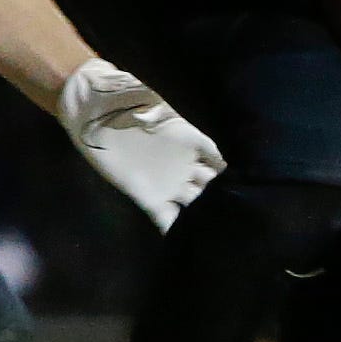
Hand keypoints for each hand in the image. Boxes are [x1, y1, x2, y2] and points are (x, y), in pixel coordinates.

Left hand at [58, 58, 222, 231]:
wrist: (93, 113)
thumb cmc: (126, 101)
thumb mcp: (156, 103)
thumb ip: (179, 121)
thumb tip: (204, 134)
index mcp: (190, 140)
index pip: (218, 159)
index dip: (231, 170)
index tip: (247, 182)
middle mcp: (184, 164)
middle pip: (211, 184)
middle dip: (221, 195)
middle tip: (236, 210)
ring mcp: (166, 182)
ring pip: (193, 202)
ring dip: (203, 212)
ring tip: (219, 228)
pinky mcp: (147, 197)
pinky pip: (166, 217)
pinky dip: (175, 228)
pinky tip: (186, 240)